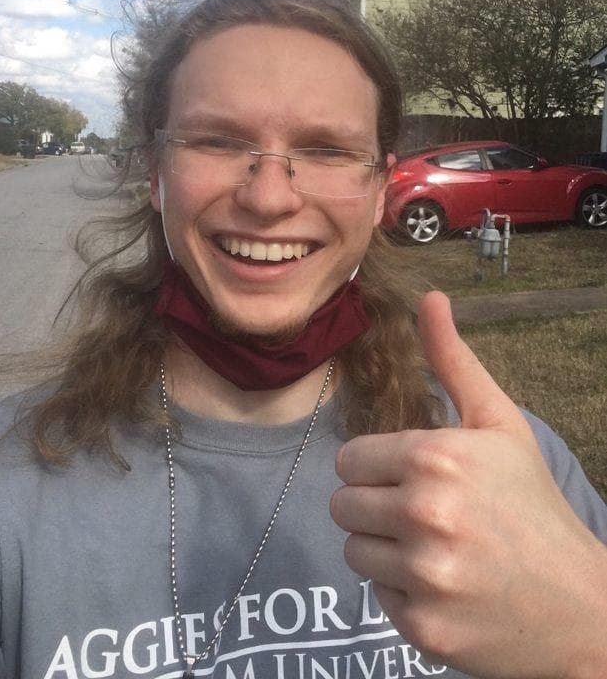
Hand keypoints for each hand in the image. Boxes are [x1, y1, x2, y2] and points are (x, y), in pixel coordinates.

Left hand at [330, 290, 606, 678]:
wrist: (582, 604)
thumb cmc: (532, 504)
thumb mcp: (500, 424)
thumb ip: (454, 362)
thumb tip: (430, 297)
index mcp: (436, 457)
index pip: (348, 459)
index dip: (378, 467)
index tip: (413, 478)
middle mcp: (425, 513)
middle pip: (343, 504)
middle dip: (375, 506)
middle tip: (424, 516)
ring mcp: (424, 574)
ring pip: (354, 549)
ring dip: (384, 549)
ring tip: (435, 549)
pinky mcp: (422, 627)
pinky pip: (376, 594)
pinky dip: (403, 592)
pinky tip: (445, 587)